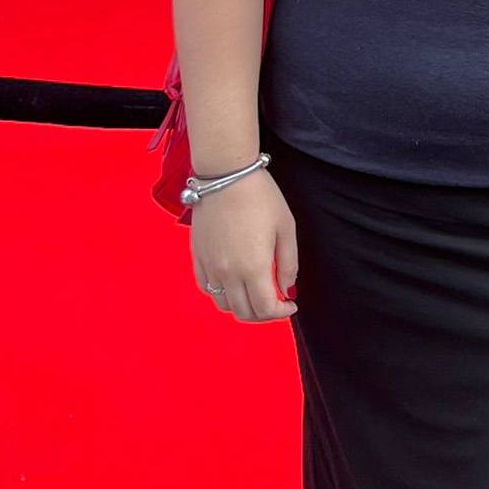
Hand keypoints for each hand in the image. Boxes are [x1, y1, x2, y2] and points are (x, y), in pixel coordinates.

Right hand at [190, 170, 299, 324]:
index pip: (265, 310)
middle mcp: (228, 273)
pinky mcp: (198, 256)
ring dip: (242, 306)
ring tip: (256, 292)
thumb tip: (287, 289)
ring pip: (223, 304)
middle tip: (276, 302)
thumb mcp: (286, 228)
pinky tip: (234, 281)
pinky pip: (207, 287)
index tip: (291, 304)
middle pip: (244, 313)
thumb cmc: (261, 197)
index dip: (281, 313)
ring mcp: (210, 266)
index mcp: (253, 268)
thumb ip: (289, 264)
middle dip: (263, 314)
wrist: (226, 174)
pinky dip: (221, 293)